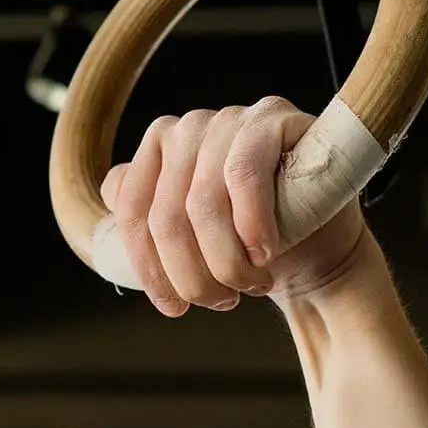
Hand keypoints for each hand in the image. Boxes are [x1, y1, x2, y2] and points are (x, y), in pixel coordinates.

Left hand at [100, 96, 368, 316]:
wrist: (320, 243)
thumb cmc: (248, 243)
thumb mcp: (189, 238)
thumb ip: (145, 219)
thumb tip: (108, 203)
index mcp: (155, 151)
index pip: (130, 211)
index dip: (150, 266)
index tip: (174, 307)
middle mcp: (185, 129)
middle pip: (165, 215)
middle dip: (191, 274)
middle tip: (221, 301)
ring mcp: (228, 119)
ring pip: (202, 203)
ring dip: (225, 260)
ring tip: (249, 284)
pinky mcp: (271, 120)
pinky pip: (243, 175)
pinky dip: (251, 225)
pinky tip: (264, 254)